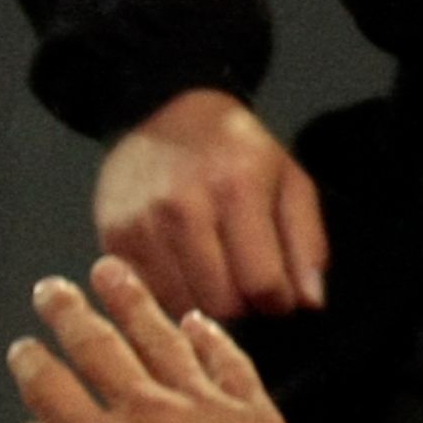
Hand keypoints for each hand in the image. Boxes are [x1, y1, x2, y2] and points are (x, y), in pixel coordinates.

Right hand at [8, 255, 318, 422]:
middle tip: (52, 288)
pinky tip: (194, 319)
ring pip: (161, 337)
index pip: (52, 389)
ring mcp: (203, 407)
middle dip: (69, 313)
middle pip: (100, 347)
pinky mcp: (251, 412)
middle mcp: (148, 413)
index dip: (31, 364)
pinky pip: (226, 360)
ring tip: (111, 271)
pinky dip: (208, 336)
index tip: (21, 348)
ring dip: (131, 301)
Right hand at [93, 89, 327, 319]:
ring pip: (182, 304)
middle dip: (242, 305)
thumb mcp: (288, 181)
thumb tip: (309, 301)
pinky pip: (149, 293)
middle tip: (245, 287)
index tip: (278, 296)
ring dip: (204, 303)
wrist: (161, 117)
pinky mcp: (114, 240)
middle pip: (220, 302)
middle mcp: (185, 209)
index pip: (261, 281)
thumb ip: (306, 241)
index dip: (277, 301)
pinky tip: (182, 269)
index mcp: (238, 189)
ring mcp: (143, 227)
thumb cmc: (234, 151)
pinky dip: (171, 292)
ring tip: (214, 277)